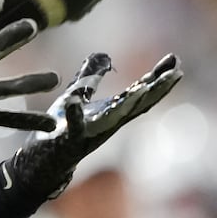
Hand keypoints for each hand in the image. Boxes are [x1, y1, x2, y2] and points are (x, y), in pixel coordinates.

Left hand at [8, 52, 183, 196]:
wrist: (41, 162)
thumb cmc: (60, 129)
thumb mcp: (76, 95)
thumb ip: (90, 77)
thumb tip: (105, 54)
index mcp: (110, 112)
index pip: (139, 92)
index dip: (157, 77)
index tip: (175, 60)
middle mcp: (107, 125)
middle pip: (137, 106)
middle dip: (157, 91)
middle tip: (175, 74)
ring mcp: (89, 134)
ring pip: (112, 119)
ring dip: (129, 104)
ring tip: (143, 87)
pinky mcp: (68, 141)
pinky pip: (71, 129)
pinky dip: (73, 114)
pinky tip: (73, 100)